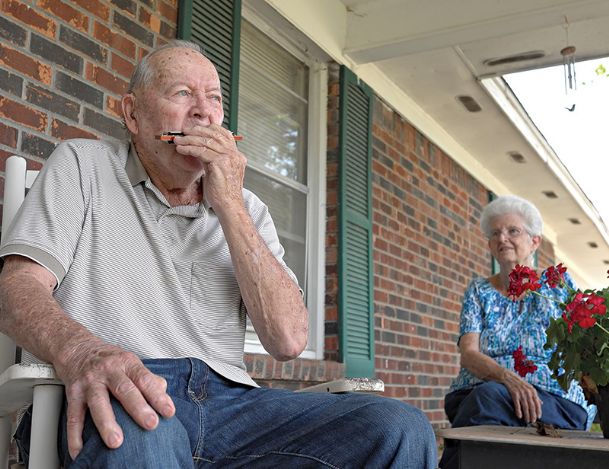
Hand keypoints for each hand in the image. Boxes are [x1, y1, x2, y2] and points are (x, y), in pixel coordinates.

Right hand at [55, 339, 174, 458]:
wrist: (77, 348)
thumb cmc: (109, 359)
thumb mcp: (130, 362)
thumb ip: (147, 377)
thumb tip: (163, 392)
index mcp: (126, 363)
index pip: (145, 379)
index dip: (158, 396)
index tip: (169, 412)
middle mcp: (108, 371)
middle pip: (124, 390)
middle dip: (138, 409)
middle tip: (151, 424)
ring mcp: (89, 382)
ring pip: (98, 404)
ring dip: (107, 424)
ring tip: (116, 442)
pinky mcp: (73, 394)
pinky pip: (73, 417)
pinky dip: (75, 437)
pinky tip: (79, 451)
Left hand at [174, 124, 246, 211]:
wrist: (229, 205)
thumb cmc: (224, 193)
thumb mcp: (220, 172)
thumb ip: (214, 159)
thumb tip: (200, 150)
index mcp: (237, 156)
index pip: (225, 134)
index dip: (209, 129)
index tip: (196, 129)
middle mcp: (234, 155)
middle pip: (214, 135)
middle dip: (196, 131)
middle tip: (184, 132)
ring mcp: (228, 158)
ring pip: (206, 142)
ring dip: (189, 140)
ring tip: (178, 140)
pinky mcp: (220, 163)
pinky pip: (201, 151)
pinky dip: (189, 148)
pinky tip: (181, 149)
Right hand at [501, 372, 542, 422]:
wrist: (507, 376)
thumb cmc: (518, 383)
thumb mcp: (528, 387)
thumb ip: (535, 395)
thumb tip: (541, 403)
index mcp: (532, 390)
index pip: (537, 403)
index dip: (538, 411)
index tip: (538, 418)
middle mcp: (528, 391)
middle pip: (532, 406)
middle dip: (533, 415)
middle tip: (532, 421)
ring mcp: (521, 392)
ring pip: (525, 406)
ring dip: (527, 415)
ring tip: (527, 420)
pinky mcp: (514, 393)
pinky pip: (517, 404)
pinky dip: (518, 411)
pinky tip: (519, 416)